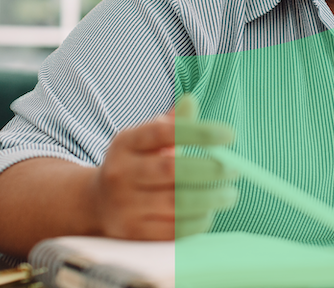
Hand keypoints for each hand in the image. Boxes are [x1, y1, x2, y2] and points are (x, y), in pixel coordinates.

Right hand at [91, 96, 236, 239]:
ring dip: (210, 198)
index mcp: (126, 143)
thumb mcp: (145, 141)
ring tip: (229, 194)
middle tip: (235, 169)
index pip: (163, 132)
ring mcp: (124, 205)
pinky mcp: (133, 233)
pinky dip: (198, 221)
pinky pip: (173, 231)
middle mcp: (121, 173)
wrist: (98, 204)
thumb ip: (172, 124)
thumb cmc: (135, 166)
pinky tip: (209, 213)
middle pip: (172, 169)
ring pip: (175, 203)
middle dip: (210, 169)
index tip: (229, 135)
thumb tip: (191, 100)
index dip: (198, 132)